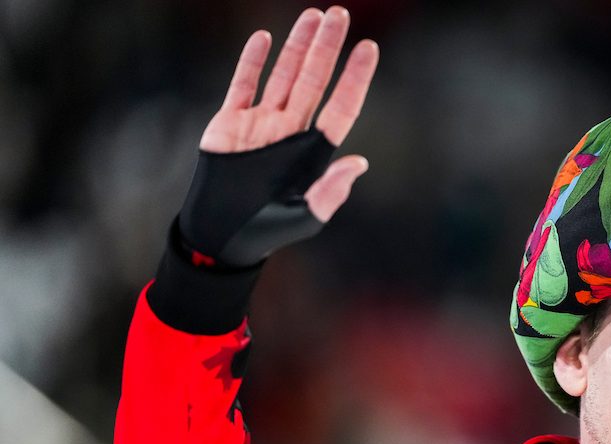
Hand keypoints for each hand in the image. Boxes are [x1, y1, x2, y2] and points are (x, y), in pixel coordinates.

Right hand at [201, 7, 377, 221]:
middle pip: (315, 80)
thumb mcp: (304, 216)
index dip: (356, 78)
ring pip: (284, 75)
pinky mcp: (230, 122)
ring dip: (297, 46)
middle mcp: (291, 130)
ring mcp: (262, 122)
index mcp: (314, 150)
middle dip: (327, 48)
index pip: (342, 107)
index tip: (369, 48)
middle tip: (340, 15)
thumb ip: (330, 192)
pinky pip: (244, 85)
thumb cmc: (267, 231)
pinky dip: (253, 62)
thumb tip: (359, 162)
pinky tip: (266, 38)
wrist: (221, 235)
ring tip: (313, 16)